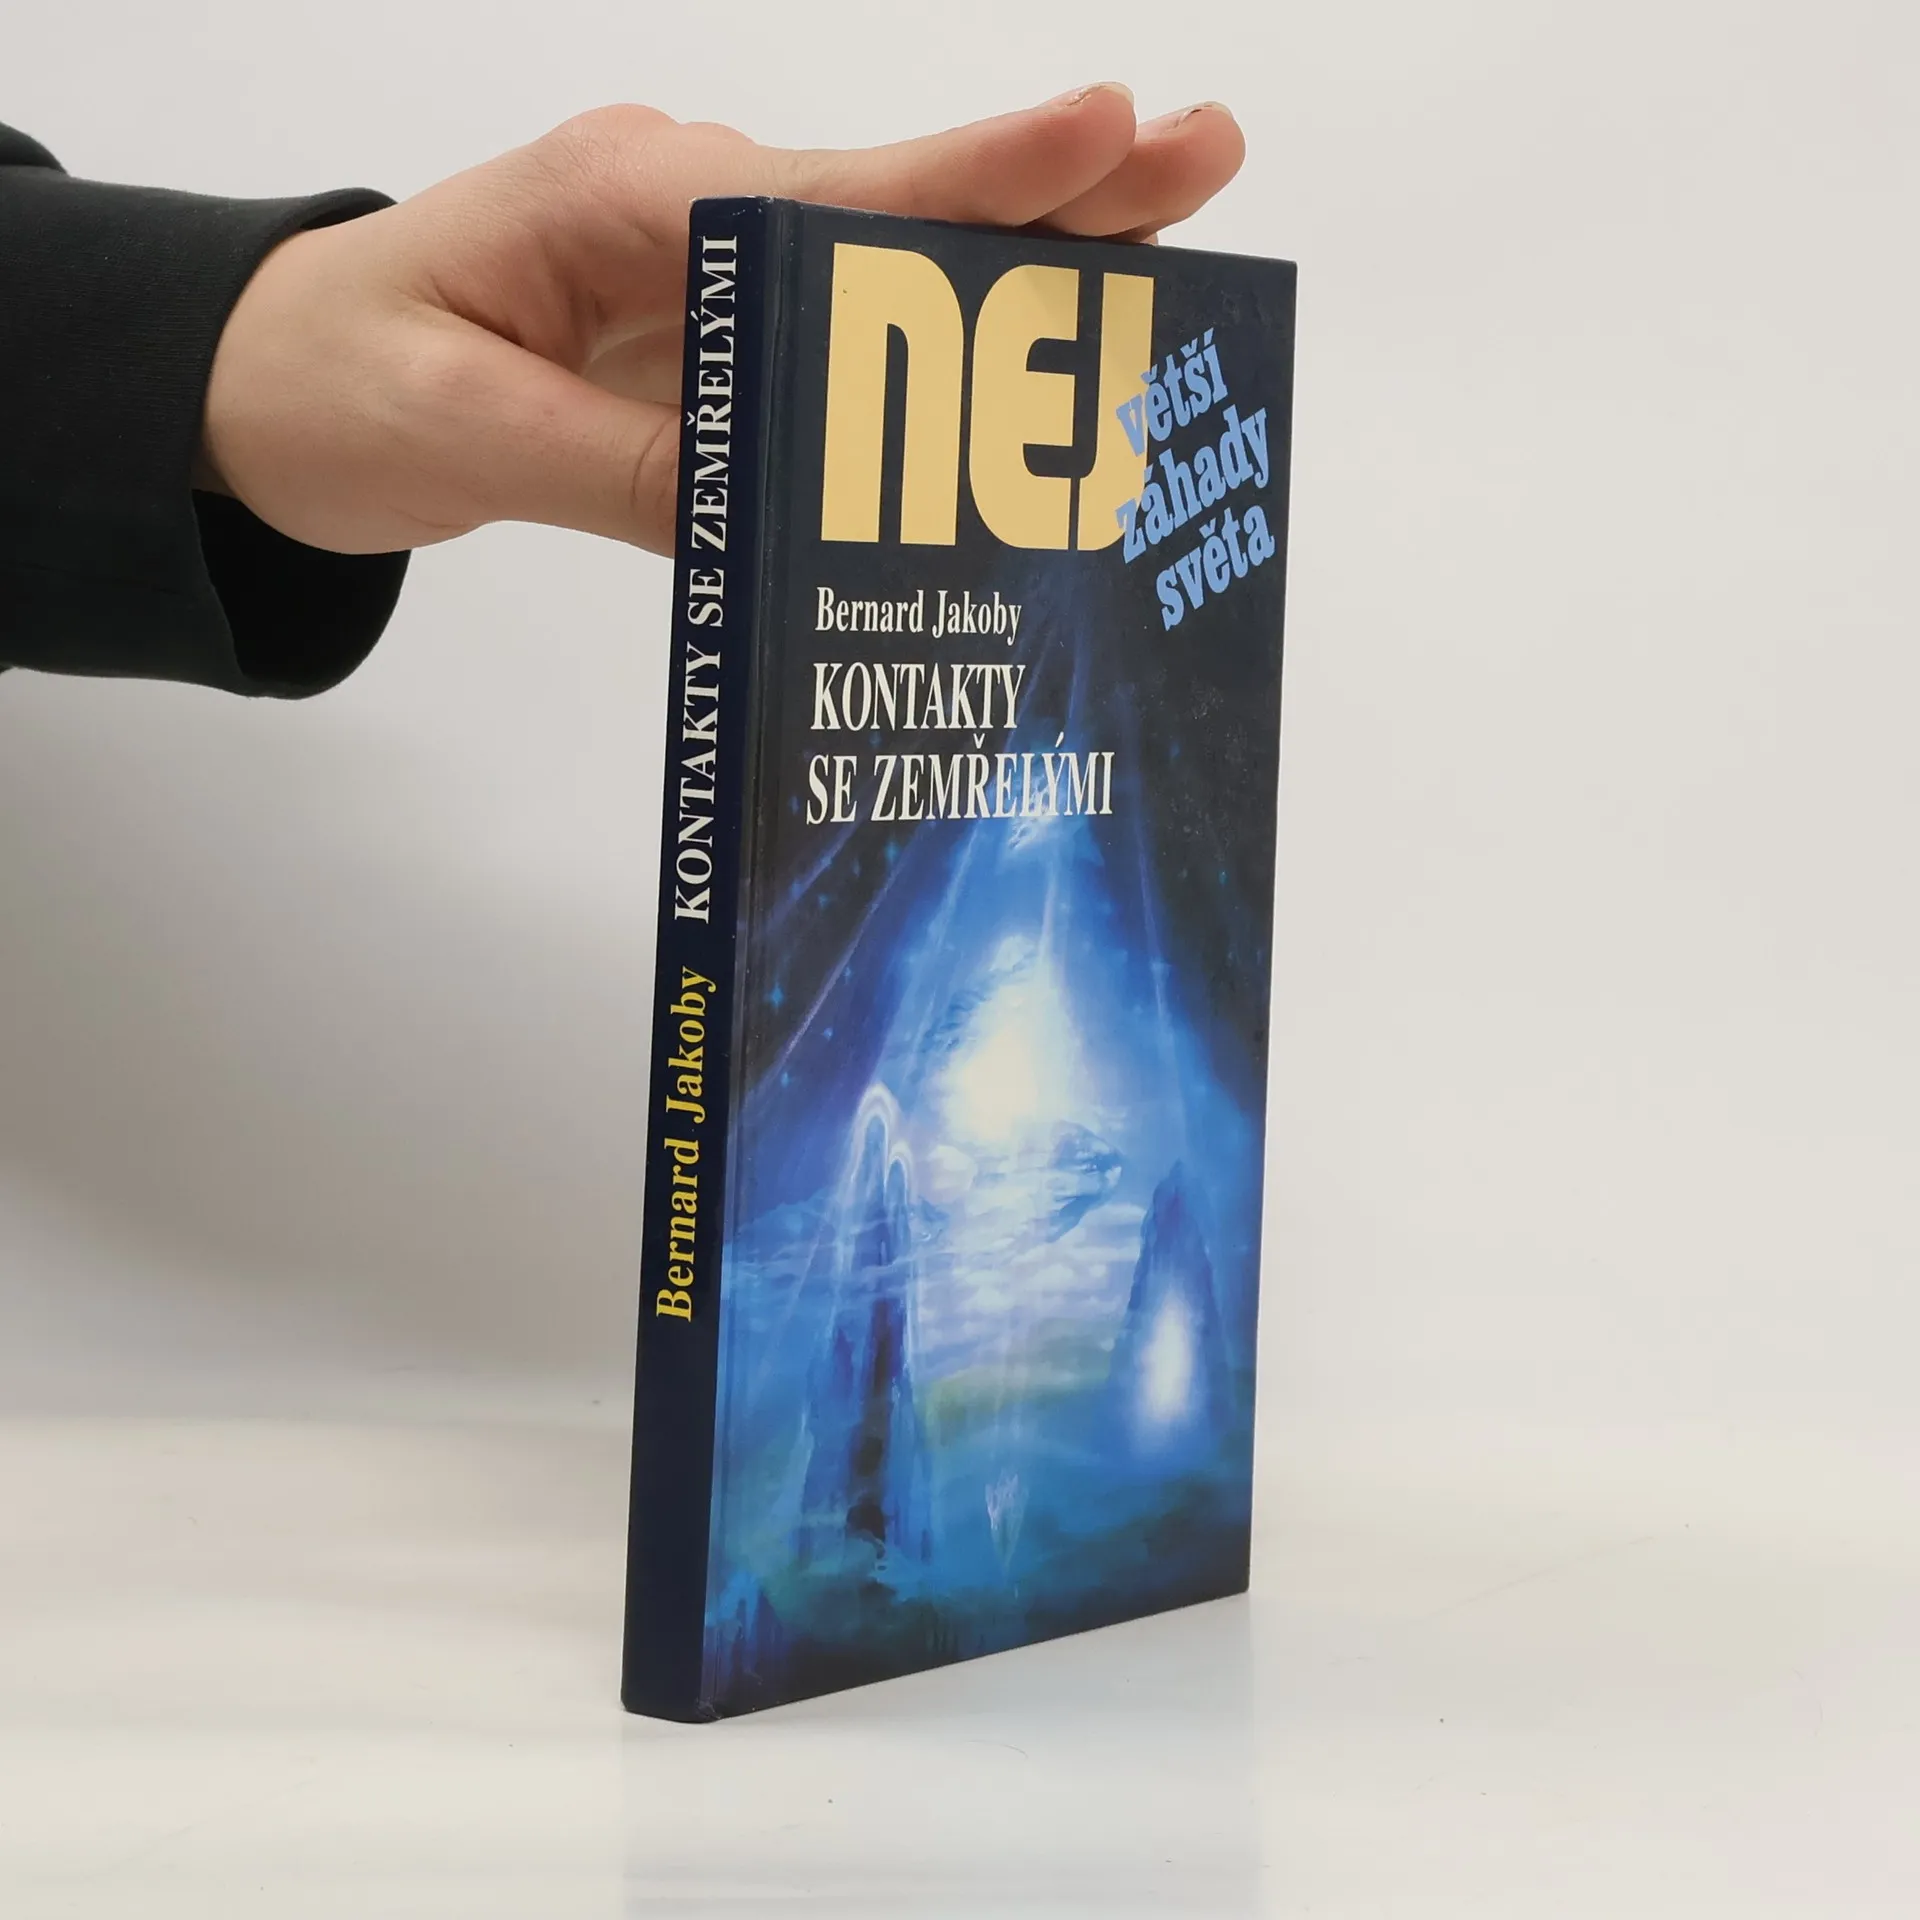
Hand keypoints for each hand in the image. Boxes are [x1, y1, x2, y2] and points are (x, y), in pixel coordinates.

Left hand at [198, 89, 1243, 556]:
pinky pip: (846, 352)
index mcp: (630, 199)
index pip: (831, 195)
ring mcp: (710, 278)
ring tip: (1170, 251)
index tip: (1107, 127)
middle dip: (1054, 186)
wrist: (269, 389)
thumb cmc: (337, 382)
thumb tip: (777, 517)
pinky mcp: (711, 347)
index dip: (975, 177)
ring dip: (1027, 262)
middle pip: (898, 205)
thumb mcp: (463, 432)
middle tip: (1203, 152)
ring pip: (892, 269)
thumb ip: (622, 469)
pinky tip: (1036, 372)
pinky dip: (946, 360)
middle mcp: (692, 215)